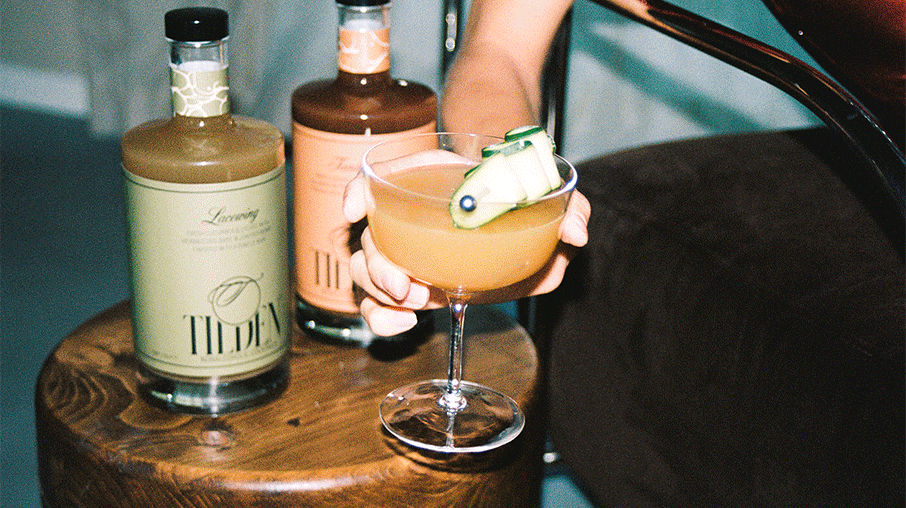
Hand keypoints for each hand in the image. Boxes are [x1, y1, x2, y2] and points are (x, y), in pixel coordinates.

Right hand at [343, 171, 590, 335]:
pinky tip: (406, 324)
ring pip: (364, 273)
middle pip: (368, 237)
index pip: (383, 178)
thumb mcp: (550, 195)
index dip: (360, 190)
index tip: (354, 209)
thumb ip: (570, 207)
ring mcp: (406, 256)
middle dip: (377, 266)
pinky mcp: (413, 289)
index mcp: (432, 181)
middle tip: (407, 286)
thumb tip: (575, 234)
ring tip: (414, 304)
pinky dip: (382, 319)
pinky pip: (378, 305)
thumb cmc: (523, 197)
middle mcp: (408, 217)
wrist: (519, 217)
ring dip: (379, 294)